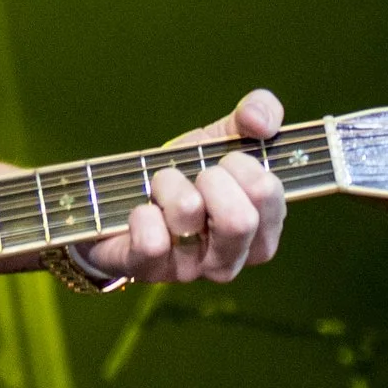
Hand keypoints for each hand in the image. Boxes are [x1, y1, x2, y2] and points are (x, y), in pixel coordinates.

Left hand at [82, 90, 288, 284]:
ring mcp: (191, 271)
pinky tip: (141, 211)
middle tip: (196, 176)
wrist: (118, 200)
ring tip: (160, 188)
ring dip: (168, 184)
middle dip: (211, 178)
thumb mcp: (221, 139)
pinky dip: (142, 212)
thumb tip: (261, 121)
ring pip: (189, 214)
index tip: (225, 161)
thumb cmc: (183, 173)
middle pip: (239, 219)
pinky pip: (151, 240)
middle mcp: (232, 259)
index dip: (243, 164)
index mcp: (260, 230)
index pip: (268, 194)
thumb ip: (255, 115)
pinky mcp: (149, 271)